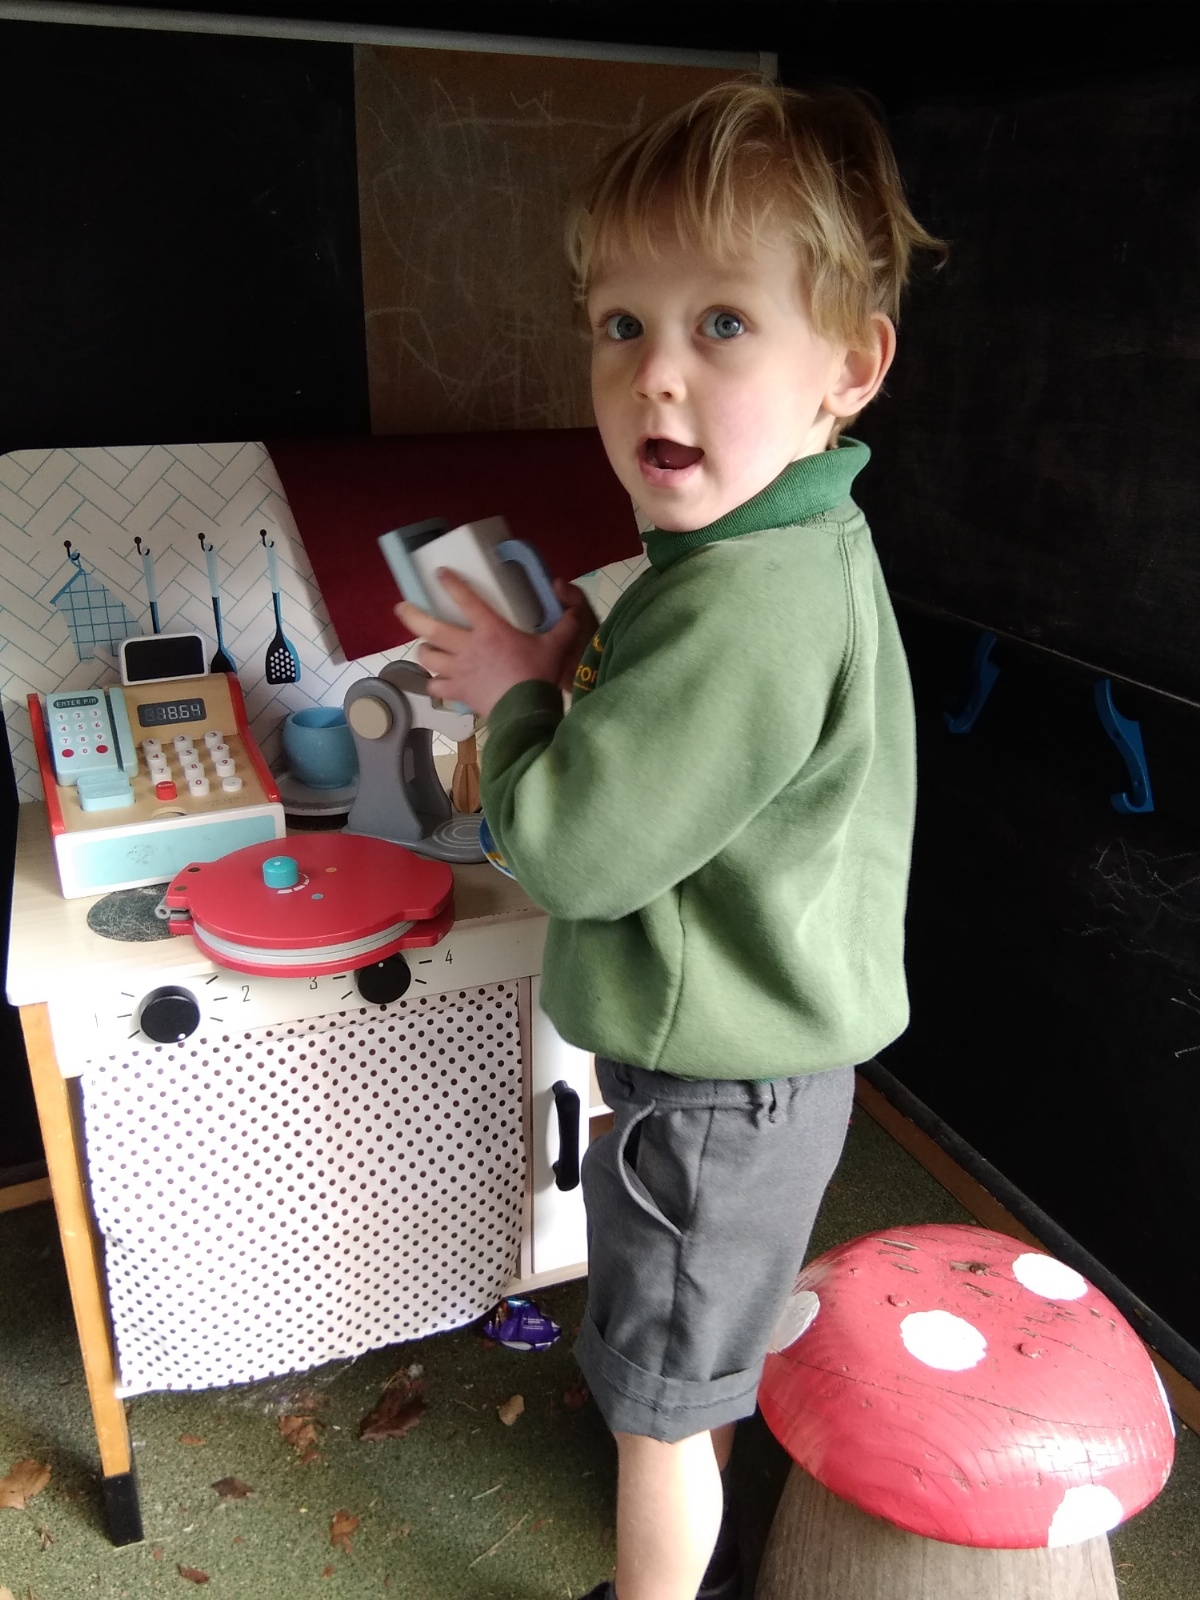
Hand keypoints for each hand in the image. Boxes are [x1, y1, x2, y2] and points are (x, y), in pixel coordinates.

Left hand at [396, 570, 591, 719]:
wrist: (525, 710)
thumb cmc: (537, 675)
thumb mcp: (555, 646)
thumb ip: (565, 625)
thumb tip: (575, 612)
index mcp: (490, 629)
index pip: (466, 599)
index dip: (450, 583)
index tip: (439, 574)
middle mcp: (467, 646)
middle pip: (430, 628)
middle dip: (412, 615)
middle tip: (401, 608)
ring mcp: (458, 670)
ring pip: (428, 657)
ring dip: (425, 651)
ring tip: (426, 648)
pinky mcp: (457, 692)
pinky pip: (435, 686)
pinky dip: (433, 683)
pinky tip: (436, 681)